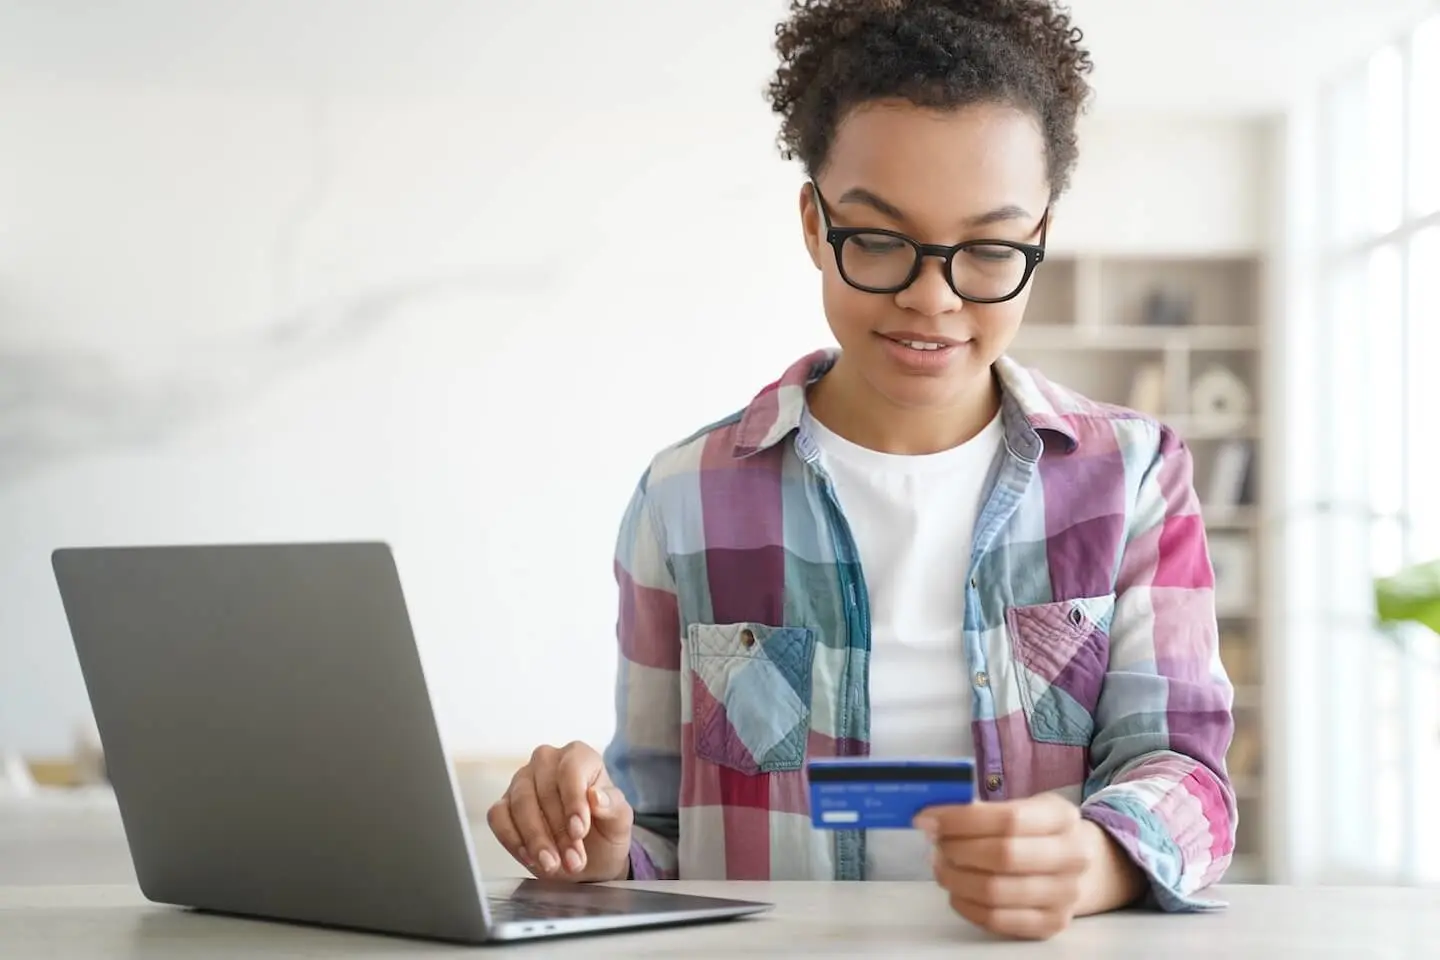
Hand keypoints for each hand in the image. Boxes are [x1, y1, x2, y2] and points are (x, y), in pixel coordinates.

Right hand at [486, 741, 633, 882]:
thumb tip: (596, 796)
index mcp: (579, 757)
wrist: (590, 859)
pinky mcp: (504, 805)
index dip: (574, 801)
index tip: (579, 831)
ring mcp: (522, 781)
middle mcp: (547, 762)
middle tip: (573, 860)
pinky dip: (513, 840)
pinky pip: (498, 817)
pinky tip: (531, 858)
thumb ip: (613, 806)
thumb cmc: (604, 832)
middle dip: (558, 831)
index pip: (571, 769)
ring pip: (520, 804)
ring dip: (537, 840)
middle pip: (544, 791)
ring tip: (553, 865)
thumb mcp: (619, 822)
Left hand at [915, 793, 1141, 939]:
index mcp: (1062, 817)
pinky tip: (956, 891)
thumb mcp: (1022, 807)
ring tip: (941, 866)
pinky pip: (998, 920)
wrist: (1079, 866)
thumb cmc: (1037, 831)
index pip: (1008, 819)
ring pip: (996, 892)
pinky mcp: (1051, 924)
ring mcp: (1065, 895)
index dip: (961, 820)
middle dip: (957, 849)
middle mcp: (1072, 857)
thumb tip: (932, 819)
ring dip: (956, 878)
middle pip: (1002, 856)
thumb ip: (983, 810)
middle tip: (935, 844)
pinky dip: (966, 906)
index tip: (927, 819)